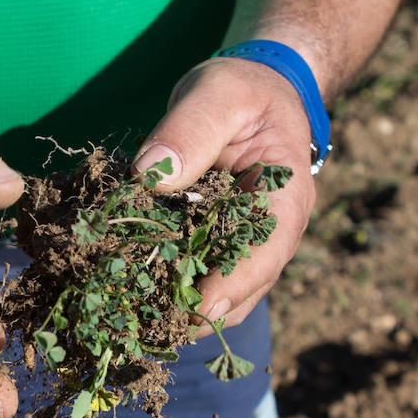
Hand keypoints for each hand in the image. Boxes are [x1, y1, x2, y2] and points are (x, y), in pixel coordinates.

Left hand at [134, 56, 318, 332]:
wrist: (252, 92)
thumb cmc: (245, 89)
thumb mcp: (220, 93)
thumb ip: (190, 128)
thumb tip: (150, 172)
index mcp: (286, 200)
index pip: (265, 254)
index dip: (233, 286)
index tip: (199, 310)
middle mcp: (270, 235)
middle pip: (240, 289)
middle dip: (197, 311)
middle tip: (150, 327)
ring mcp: (242, 245)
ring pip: (216, 294)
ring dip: (179, 309)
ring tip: (135, 321)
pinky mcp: (214, 245)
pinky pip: (194, 276)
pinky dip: (167, 289)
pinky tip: (131, 296)